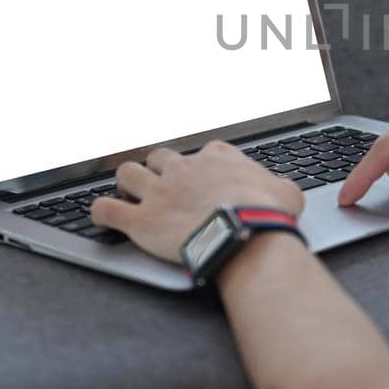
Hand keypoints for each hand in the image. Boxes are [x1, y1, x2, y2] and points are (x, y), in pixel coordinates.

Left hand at [91, 141, 303, 263]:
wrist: (244, 235)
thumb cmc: (267, 214)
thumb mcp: (286, 193)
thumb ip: (276, 186)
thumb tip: (282, 192)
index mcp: (216, 158)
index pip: (202, 154)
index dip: (201, 169)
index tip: (205, 183)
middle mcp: (182, 168)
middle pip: (159, 158)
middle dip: (160, 172)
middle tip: (167, 191)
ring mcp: (158, 192)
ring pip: (127, 173)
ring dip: (128, 185)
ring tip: (133, 198)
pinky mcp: (140, 220)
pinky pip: (105, 209)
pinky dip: (102, 212)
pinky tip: (103, 216)